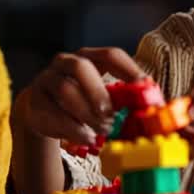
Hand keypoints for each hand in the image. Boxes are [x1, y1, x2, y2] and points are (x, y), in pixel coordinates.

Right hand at [12, 47, 144, 145]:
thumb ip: (124, 100)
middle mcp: (66, 62)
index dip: (129, 70)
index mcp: (89, 57)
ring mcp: (47, 79)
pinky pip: (53, 112)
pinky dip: (73, 128)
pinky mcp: (35, 100)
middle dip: (99, 92)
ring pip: (65, 90)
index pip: (111, 55)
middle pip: (81, 67)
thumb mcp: (101, 97)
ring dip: (86, 113)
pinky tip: (87, 138)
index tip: (144, 89)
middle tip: (112, 115)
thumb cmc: (81, 102)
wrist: (42, 111)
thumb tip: (157, 110)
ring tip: (102, 131)